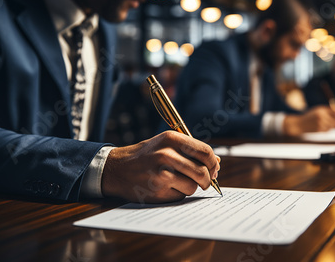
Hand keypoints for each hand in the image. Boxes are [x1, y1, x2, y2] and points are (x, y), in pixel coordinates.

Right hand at [101, 131, 219, 202]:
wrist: (117, 168)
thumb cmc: (146, 155)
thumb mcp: (166, 144)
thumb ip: (191, 150)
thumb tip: (216, 162)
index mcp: (171, 139)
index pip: (205, 151)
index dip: (213, 163)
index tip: (214, 169)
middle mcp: (167, 154)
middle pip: (202, 171)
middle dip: (207, 179)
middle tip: (204, 182)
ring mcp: (162, 173)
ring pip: (193, 186)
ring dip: (190, 187)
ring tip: (178, 182)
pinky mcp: (158, 190)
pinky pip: (180, 196)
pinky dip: (178, 194)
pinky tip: (166, 187)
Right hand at [283, 105, 334, 135]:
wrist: (300, 124)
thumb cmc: (310, 116)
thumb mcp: (319, 110)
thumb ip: (330, 110)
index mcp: (321, 110)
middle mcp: (321, 117)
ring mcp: (320, 124)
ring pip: (332, 126)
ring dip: (332, 125)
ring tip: (328, 122)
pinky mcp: (319, 130)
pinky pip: (328, 130)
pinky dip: (328, 128)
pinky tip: (324, 126)